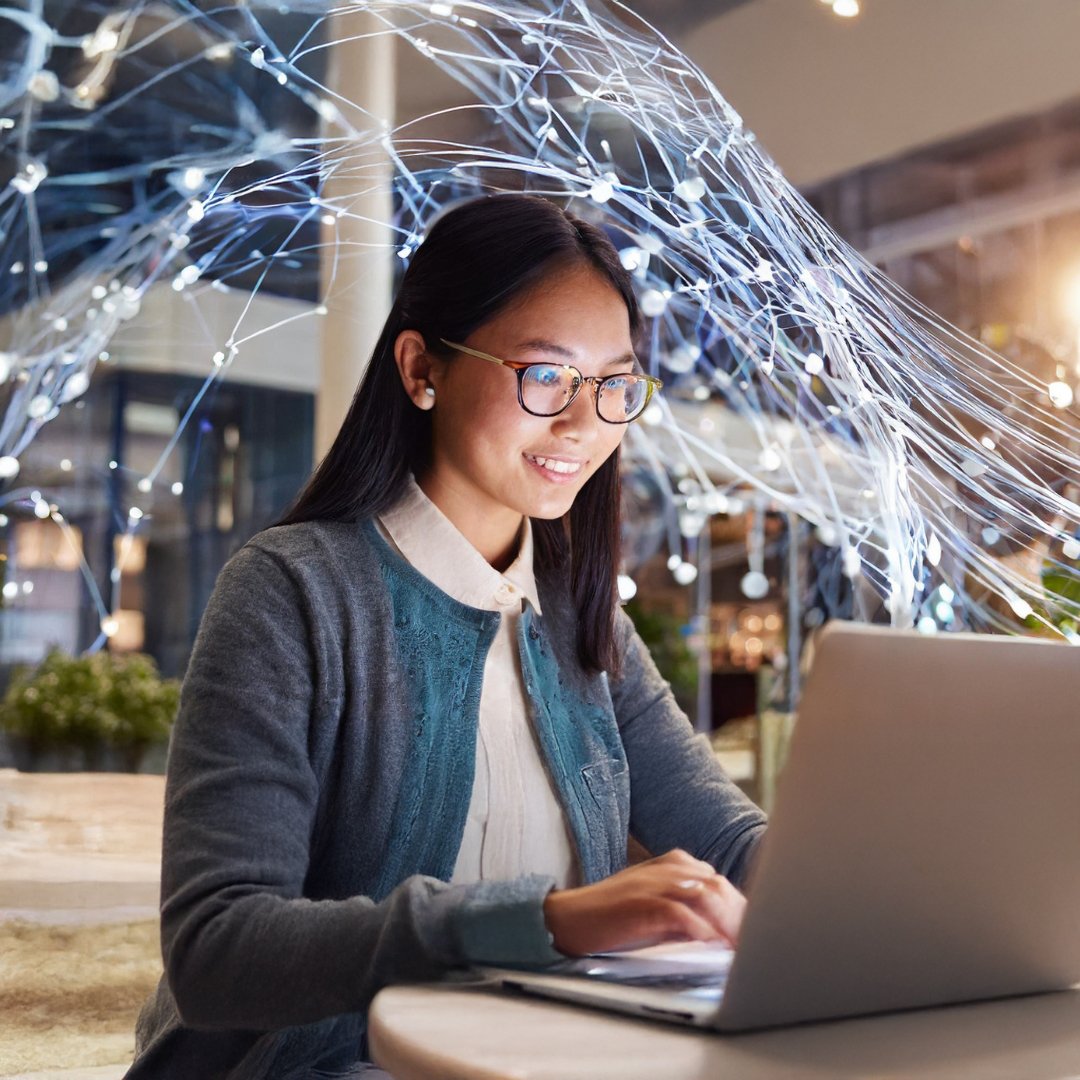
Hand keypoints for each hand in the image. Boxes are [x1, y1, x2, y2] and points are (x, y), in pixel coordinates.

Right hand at [542, 848, 745, 956]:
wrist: (568, 917)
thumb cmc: (613, 915)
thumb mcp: (656, 903)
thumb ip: (688, 908)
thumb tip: (723, 931)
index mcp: (674, 863)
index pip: (719, 882)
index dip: (741, 909)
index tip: (756, 933)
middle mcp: (668, 868)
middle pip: (718, 886)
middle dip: (740, 917)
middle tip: (756, 946)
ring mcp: (654, 883)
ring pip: (705, 895)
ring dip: (726, 924)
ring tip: (739, 949)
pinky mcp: (641, 902)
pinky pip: (679, 912)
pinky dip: (699, 929)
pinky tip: (710, 945)